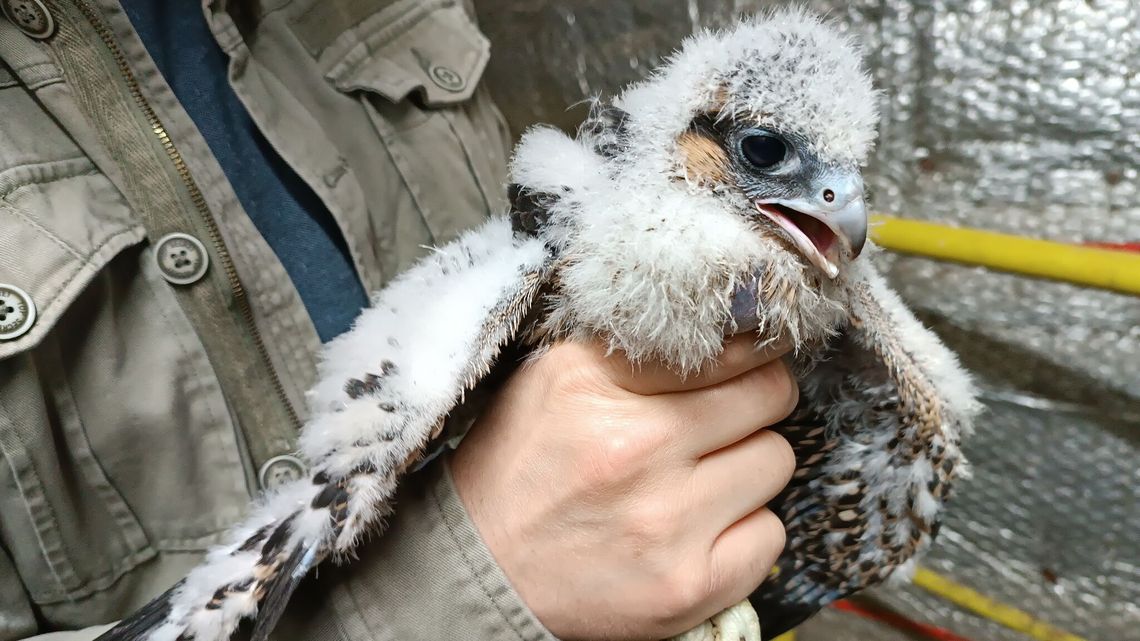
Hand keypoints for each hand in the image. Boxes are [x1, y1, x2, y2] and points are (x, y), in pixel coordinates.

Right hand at [449, 336, 797, 639]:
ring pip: (775, 462)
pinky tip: (699, 528)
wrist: (482, 572)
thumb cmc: (522, 470)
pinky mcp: (689, 586)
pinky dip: (743, 530)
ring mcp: (667, 523)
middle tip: (723, 418)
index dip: (751, 349)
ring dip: (746, 467)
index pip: (726, 346)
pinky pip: (770, 536)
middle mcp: (636, 450)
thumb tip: (728, 322)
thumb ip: (632, 344)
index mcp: (596, 387)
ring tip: (696, 478)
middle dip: (753, 403)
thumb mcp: (554, 378)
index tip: (752, 357)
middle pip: (768, 396)